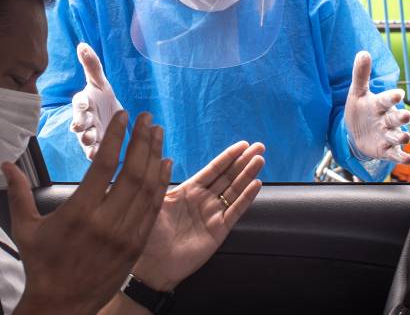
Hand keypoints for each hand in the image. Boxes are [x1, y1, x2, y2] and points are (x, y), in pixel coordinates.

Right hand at [3, 111, 170, 314]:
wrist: (62, 305)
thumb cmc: (41, 265)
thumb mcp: (25, 228)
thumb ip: (17, 192)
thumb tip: (4, 164)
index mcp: (79, 213)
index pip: (105, 165)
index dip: (116, 137)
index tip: (123, 117)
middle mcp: (106, 222)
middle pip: (132, 173)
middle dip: (142, 141)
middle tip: (147, 119)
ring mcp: (125, 236)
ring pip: (148, 189)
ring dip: (155, 158)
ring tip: (158, 134)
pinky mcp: (136, 246)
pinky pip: (153, 209)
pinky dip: (161, 184)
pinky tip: (165, 165)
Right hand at [70, 42, 122, 159]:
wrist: (112, 120)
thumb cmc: (102, 100)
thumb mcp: (100, 83)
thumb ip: (92, 65)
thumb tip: (83, 45)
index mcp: (84, 103)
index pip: (79, 102)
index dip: (80, 103)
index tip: (84, 102)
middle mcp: (83, 120)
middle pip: (79, 122)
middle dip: (79, 124)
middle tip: (80, 126)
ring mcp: (89, 135)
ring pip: (85, 139)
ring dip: (87, 140)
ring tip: (90, 140)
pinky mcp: (96, 148)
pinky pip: (92, 152)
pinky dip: (94, 154)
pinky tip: (98, 154)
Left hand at [131, 141, 264, 290]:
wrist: (152, 264)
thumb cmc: (148, 234)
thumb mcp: (153, 201)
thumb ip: (161, 180)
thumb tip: (165, 157)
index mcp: (188, 191)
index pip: (213, 169)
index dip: (228, 157)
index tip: (243, 145)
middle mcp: (203, 200)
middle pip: (228, 177)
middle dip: (243, 162)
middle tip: (259, 148)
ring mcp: (212, 214)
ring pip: (234, 191)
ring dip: (248, 176)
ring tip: (260, 160)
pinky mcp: (219, 230)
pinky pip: (235, 211)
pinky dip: (246, 198)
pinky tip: (256, 184)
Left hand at [344, 51, 409, 163]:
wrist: (355, 132)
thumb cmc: (360, 109)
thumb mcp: (357, 92)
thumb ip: (361, 74)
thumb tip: (363, 52)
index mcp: (380, 104)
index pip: (387, 99)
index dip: (392, 97)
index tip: (398, 93)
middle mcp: (387, 120)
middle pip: (397, 118)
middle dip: (402, 117)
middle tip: (406, 116)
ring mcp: (387, 135)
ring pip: (397, 136)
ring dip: (401, 137)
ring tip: (403, 137)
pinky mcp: (386, 150)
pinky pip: (395, 154)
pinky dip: (401, 157)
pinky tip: (407, 158)